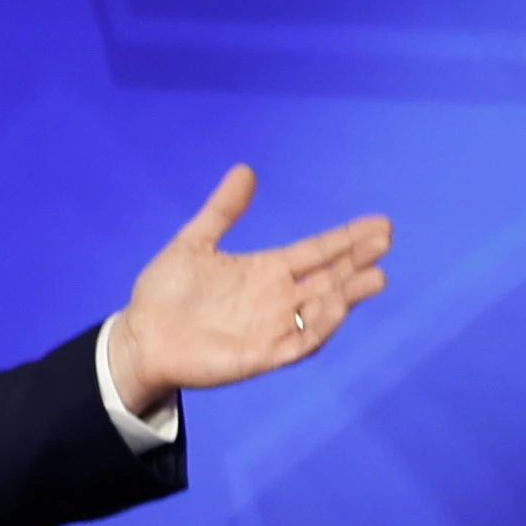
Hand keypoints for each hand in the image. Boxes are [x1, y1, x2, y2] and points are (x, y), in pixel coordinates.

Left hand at [101, 160, 391, 414]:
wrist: (141, 336)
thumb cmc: (165, 293)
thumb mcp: (194, 241)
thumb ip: (222, 210)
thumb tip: (245, 170)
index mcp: (266, 271)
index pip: (317, 252)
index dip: (346, 238)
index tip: (379, 225)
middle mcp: (277, 299)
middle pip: (329, 277)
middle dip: (357, 260)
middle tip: (385, 241)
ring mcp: (273, 327)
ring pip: (322, 309)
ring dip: (349, 294)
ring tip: (376, 276)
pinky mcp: (263, 355)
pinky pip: (301, 342)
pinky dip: (321, 326)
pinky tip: (336, 305)